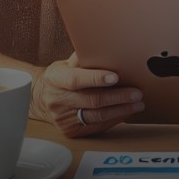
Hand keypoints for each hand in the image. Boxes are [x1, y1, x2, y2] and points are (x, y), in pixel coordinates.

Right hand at [29, 53, 144, 137]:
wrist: (40, 99)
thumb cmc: (60, 78)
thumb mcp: (66, 64)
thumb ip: (83, 58)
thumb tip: (104, 48)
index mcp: (56, 79)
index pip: (76, 79)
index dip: (95, 78)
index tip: (115, 77)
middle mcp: (58, 100)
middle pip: (92, 100)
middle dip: (118, 97)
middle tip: (136, 93)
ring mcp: (63, 118)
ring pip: (97, 116)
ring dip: (121, 110)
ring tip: (137, 103)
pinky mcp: (70, 130)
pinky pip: (96, 126)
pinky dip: (114, 119)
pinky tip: (125, 112)